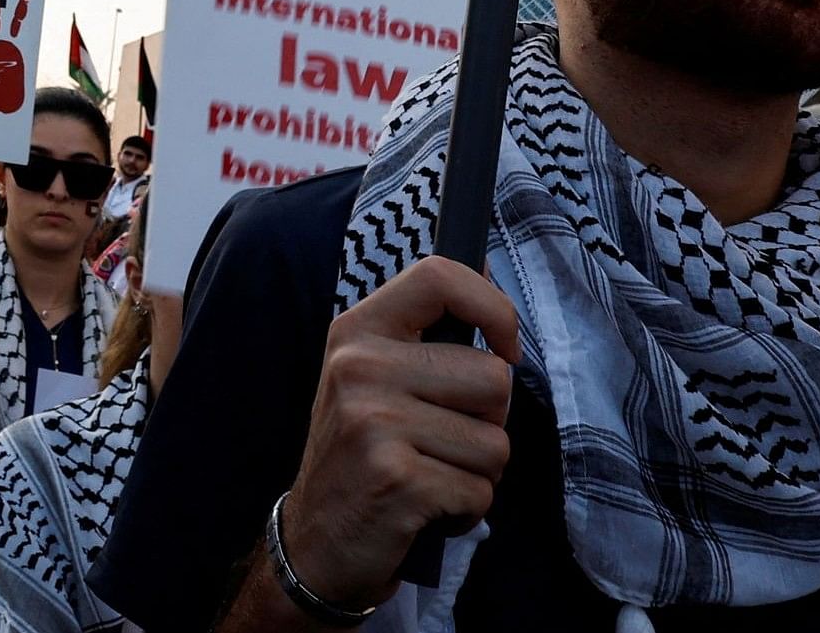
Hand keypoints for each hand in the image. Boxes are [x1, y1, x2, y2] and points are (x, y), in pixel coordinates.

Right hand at [276, 257, 518, 612]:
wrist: (315, 542)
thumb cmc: (362, 454)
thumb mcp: (372, 379)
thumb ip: (424, 340)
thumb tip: (494, 294)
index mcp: (357, 331)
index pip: (440, 276)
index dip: (493, 307)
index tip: (505, 348)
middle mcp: (360, 367)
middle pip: (493, 377)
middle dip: (489, 421)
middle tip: (443, 441)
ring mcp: (373, 422)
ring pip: (496, 442)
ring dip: (478, 472)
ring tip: (431, 475)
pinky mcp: (396, 478)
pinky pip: (480, 491)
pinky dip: (466, 509)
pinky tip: (426, 508)